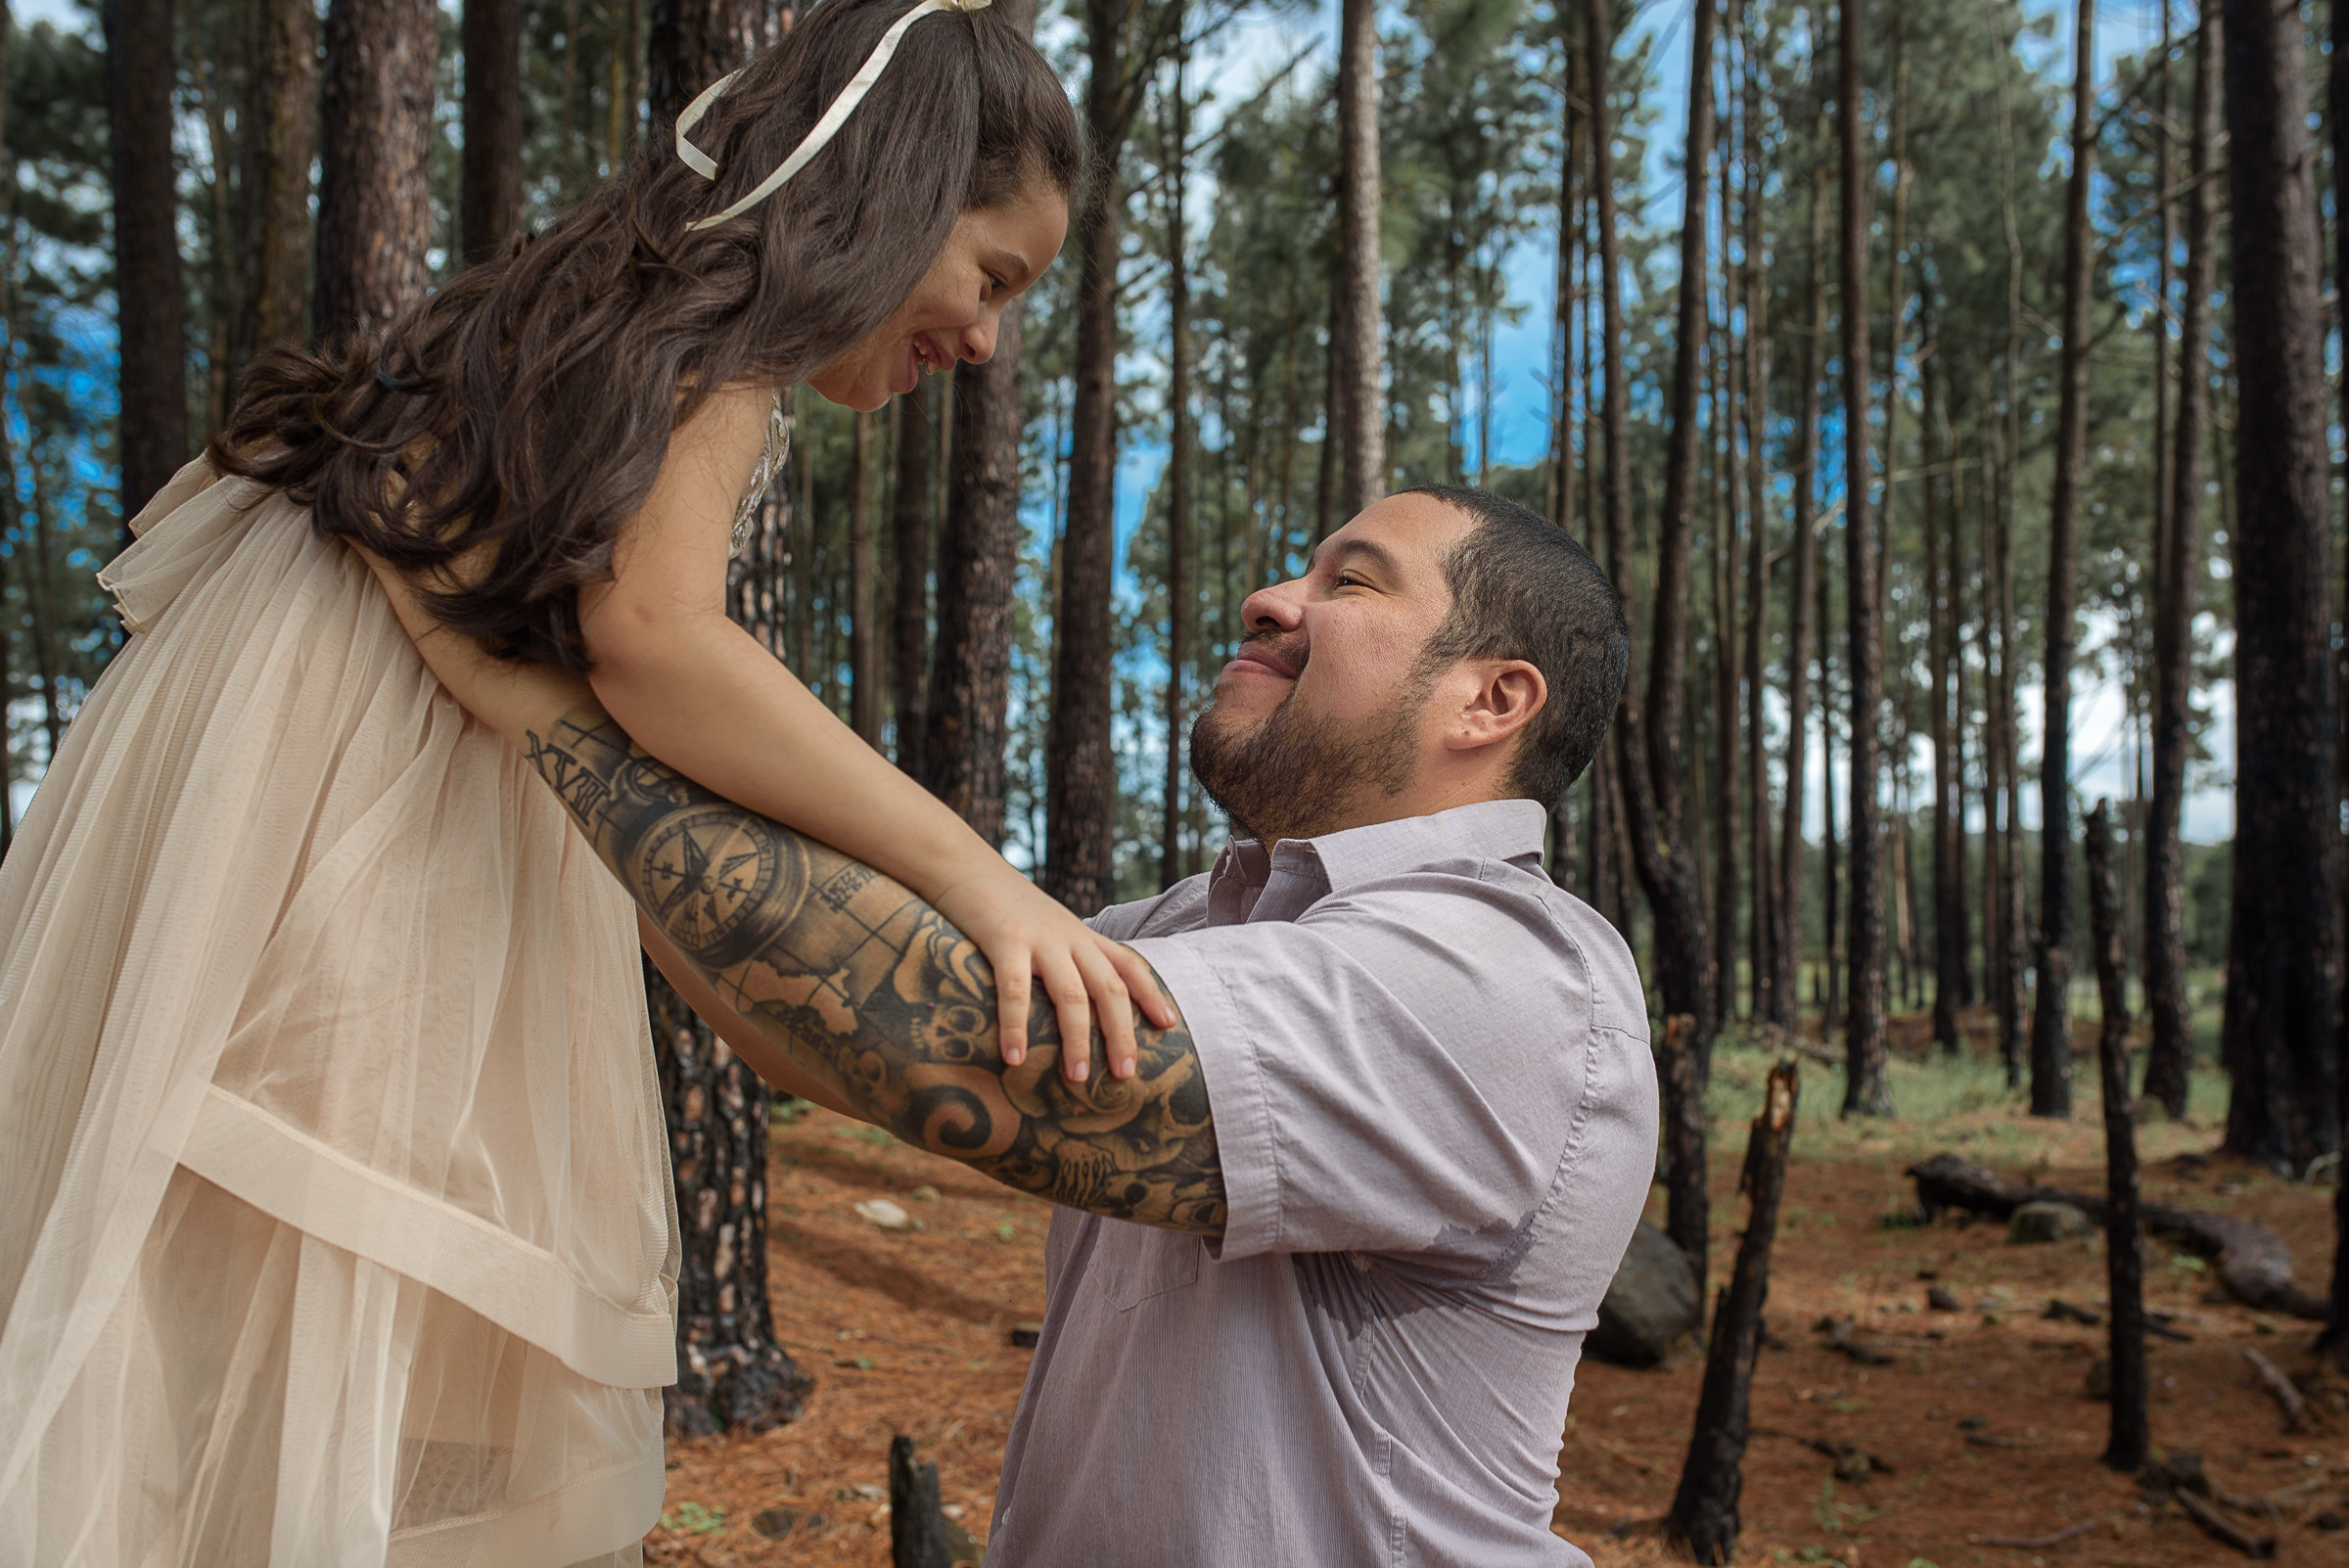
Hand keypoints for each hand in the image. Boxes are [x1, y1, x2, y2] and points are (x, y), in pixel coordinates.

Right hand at [931, 860, 1175, 1083]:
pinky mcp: (1004, 941)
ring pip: (1071, 995)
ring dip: (1077, 1039)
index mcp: (1081, 935)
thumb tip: (1067, 1003)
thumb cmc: (1001, 905)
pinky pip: (1015, 991)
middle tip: (1126, 1074)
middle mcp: (1069, 937)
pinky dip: (1016, 1027)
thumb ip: (1060, 956)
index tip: (1168, 1023)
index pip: (1128, 964)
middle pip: (1108, 988)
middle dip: (1121, 1032)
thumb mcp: (1045, 926)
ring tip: (1077, 1077)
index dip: (1151, 993)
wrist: (965, 865)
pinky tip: (1014, 1058)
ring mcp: (1039, 939)